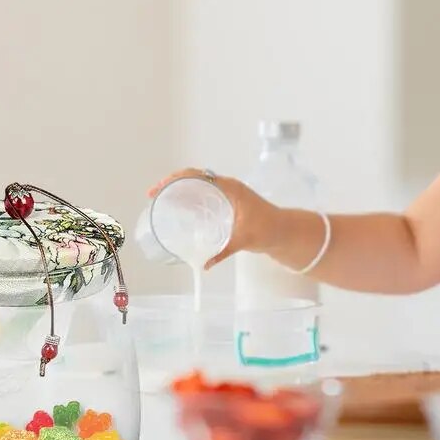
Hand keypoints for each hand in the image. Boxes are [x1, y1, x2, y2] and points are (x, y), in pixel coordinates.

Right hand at [147, 168, 279, 269]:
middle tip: (154, 195)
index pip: (197, 175)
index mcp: (229, 188)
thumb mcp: (244, 240)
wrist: (285, 231)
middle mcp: (226, 187)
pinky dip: (190, 199)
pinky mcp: (227, 202)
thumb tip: (205, 264)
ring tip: (162, 201)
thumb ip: (224, 252)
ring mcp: (226, 193)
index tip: (160, 188)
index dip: (176, 179)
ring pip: (198, 186)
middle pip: (194, 177)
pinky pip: (204, 195)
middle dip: (172, 183)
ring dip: (179, 190)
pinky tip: (179, 210)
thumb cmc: (268, 229)